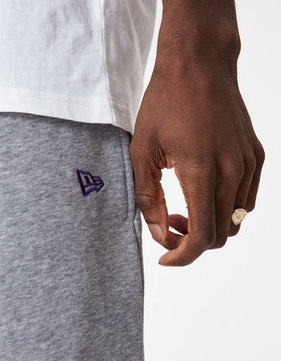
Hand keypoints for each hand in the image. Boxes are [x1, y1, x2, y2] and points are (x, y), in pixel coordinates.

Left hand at [129, 64, 264, 266]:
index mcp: (202, 171)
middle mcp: (233, 172)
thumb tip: (158, 234)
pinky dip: (223, 209)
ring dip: (208, 225)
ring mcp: (249, 164)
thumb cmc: (165, 104)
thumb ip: (148, 197)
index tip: (165, 258)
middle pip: (222, 235)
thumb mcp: (142, 152)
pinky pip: (245, 200)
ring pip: (236, 220)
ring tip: (181, 206)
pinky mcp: (256, 157)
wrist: (198, 65)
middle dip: (192, 241)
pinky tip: (201, 191)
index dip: (183, 257)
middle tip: (167, 222)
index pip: (203, 237)